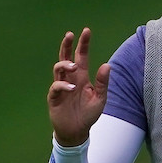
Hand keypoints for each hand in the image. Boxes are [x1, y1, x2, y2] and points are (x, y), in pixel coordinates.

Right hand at [48, 28, 109, 146]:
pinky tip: (71, 88)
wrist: (77, 131)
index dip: (83, 44)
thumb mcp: (100, 99)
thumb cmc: (88, 114)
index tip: (86, 31)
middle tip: (69, 34)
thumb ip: (103, 83)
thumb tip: (107, 65)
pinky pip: (56, 87)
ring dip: (65, 64)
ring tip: (74, 66)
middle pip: (65, 57)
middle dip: (66, 45)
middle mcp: (70, 79)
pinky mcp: (54, 97)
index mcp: (82, 77)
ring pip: (58, 68)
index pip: (81, 56)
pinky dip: (62, 85)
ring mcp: (61, 87)